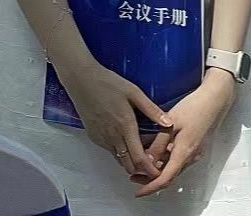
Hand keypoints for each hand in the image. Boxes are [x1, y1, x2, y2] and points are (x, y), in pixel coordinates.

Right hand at [59, 60, 172, 181]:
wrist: (82, 80)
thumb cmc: (108, 83)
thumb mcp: (134, 92)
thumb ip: (151, 109)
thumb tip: (168, 123)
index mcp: (125, 126)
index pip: (139, 159)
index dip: (150, 169)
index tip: (159, 170)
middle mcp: (112, 137)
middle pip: (129, 166)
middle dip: (142, 169)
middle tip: (152, 162)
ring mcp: (101, 138)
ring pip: (119, 160)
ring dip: (130, 161)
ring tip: (140, 151)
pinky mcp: (94, 137)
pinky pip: (110, 151)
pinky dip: (119, 152)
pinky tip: (125, 140)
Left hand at [134, 69, 236, 196]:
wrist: (215, 99)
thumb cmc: (194, 107)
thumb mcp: (171, 123)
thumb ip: (158, 143)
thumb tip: (146, 160)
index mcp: (184, 152)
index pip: (165, 179)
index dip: (150, 187)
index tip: (138, 192)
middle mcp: (190, 157)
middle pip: (168, 175)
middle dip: (150, 179)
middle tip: (134, 176)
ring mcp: (194, 152)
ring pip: (173, 167)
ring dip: (157, 168)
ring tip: (141, 161)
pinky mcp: (195, 146)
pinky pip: (178, 158)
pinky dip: (165, 158)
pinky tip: (155, 149)